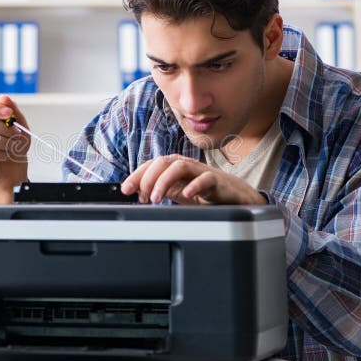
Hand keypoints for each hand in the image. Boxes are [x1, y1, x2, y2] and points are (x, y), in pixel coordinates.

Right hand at [0, 96, 29, 202]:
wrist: (14, 168)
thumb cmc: (14, 144)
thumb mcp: (20, 124)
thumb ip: (13, 110)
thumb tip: (3, 98)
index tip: (9, 114)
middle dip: (6, 129)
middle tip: (16, 134)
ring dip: (6, 142)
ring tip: (12, 146)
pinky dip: (2, 154)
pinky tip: (4, 155)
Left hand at [120, 154, 266, 204]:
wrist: (235, 197)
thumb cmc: (205, 193)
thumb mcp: (178, 193)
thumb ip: (161, 190)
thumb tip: (138, 192)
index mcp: (175, 167)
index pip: (152, 165)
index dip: (137, 175)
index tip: (125, 189)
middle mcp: (186, 166)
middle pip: (163, 162)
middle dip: (148, 177)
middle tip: (142, 196)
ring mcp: (201, 172)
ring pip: (180, 166)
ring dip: (164, 181)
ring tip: (156, 198)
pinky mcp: (218, 181)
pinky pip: (206, 179)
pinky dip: (194, 186)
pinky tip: (185, 195)